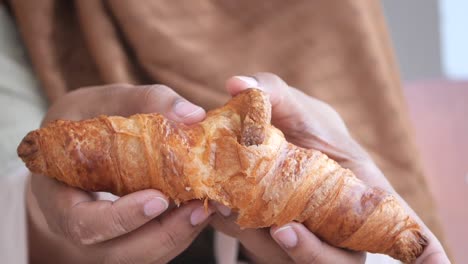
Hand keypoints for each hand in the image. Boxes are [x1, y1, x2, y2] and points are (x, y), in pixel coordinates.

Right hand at [27, 84, 213, 263]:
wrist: (74, 144)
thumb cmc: (83, 121)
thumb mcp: (103, 101)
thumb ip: (145, 101)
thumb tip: (193, 114)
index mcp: (58, 198)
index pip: (83, 224)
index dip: (120, 218)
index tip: (158, 199)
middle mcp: (79, 229)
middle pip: (118, 252)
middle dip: (163, 235)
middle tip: (199, 209)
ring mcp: (103, 239)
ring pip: (140, 257)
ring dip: (177, 238)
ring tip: (206, 209)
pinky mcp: (125, 238)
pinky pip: (152, 250)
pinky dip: (179, 235)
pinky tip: (200, 211)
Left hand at [211, 73, 449, 262]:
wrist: (278, 140)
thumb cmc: (302, 124)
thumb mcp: (293, 106)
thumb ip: (272, 92)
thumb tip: (237, 84)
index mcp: (363, 192)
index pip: (403, 227)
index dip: (424, 249)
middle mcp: (340, 224)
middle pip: (338, 259)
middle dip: (310, 253)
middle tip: (282, 230)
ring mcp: (308, 237)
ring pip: (289, 257)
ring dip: (260, 239)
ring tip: (232, 207)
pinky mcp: (272, 241)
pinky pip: (255, 246)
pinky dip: (236, 230)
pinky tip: (220, 205)